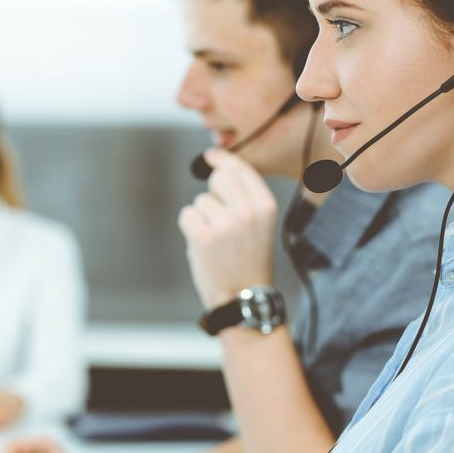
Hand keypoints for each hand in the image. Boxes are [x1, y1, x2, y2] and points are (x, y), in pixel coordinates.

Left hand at [178, 148, 279, 308]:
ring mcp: (225, 224)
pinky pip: (187, 215)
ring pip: (201, 201)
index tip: (211, 156)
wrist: (242, 296)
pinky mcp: (204, 237)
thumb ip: (243, 197)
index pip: (241, 170)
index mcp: (266, 206)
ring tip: (215, 239)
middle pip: (218, 178)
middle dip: (213, 192)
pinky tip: (203, 244)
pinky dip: (190, 228)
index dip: (223, 160)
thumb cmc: (247, 259)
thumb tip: (217, 166)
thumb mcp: (258, 223)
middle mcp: (248, 212)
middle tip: (217, 216)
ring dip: (202, 217)